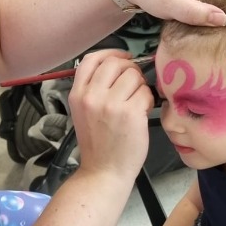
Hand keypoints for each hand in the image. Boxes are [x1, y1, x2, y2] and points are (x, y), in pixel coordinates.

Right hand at [67, 50, 153, 182]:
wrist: (103, 172)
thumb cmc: (98, 144)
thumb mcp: (83, 113)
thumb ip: (93, 89)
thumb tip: (119, 65)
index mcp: (77, 95)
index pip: (91, 59)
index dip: (111, 53)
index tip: (122, 59)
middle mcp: (91, 96)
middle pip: (115, 62)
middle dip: (129, 69)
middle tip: (133, 84)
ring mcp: (110, 104)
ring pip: (133, 75)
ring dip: (140, 86)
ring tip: (136, 102)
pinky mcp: (130, 113)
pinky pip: (145, 91)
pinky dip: (148, 100)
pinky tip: (141, 113)